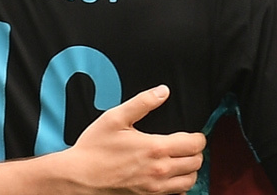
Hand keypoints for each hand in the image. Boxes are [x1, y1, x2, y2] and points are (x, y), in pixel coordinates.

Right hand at [58, 85, 204, 194]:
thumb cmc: (94, 149)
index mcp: (155, 148)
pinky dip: (179, 186)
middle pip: (197, 163)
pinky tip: (169, 176)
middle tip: (187, 145)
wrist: (79, 178)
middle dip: (196, 152)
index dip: (198, 137)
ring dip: (190, 170)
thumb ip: (142, 102)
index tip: (193, 134)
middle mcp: (160, 171)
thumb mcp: (115, 117)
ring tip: (180, 160)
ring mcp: (155, 188)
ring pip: (190, 181)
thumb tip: (162, 91)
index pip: (194, 144)